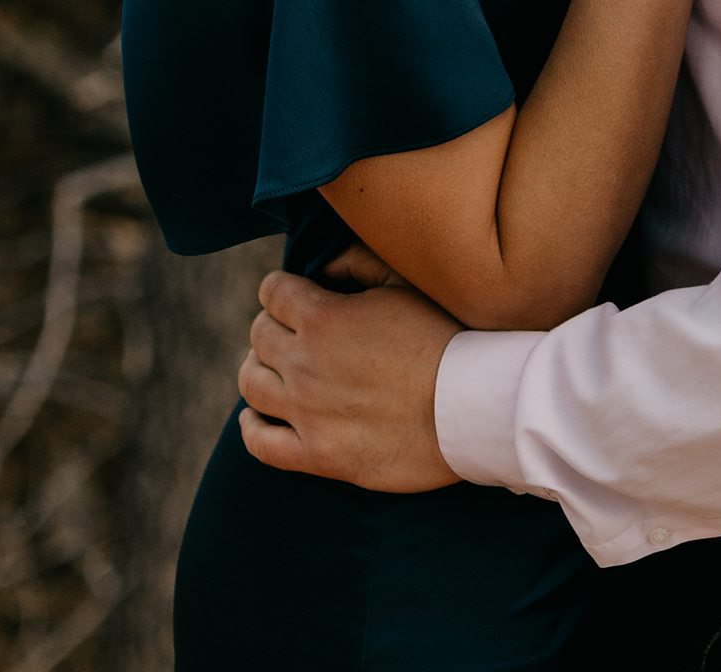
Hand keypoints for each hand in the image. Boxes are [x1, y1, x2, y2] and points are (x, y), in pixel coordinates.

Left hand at [238, 271, 461, 489]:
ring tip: (272, 367)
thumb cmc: (442, 336)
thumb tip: (324, 267)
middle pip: (258, 336)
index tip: (293, 294)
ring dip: (257, 369)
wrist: (470, 405)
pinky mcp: (318, 456)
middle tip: (290, 331)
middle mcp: (304, 364)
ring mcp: (307, 413)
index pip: (271, 292)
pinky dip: (251, 426)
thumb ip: (356, 264)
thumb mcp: (402, 282)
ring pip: (251, 385)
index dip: (280, 288)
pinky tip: (257, 416)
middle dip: (271, 326)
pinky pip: (260, 444)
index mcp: (323, 318)